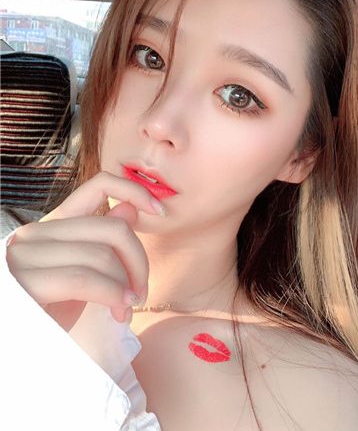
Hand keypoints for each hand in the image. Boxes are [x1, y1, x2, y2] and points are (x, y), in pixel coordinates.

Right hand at [5, 171, 164, 330]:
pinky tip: (119, 312)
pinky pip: (84, 278)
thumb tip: (128, 209)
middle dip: (139, 264)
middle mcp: (37, 231)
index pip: (100, 184)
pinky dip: (112, 295)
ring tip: (125, 310)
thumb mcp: (84, 274)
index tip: (160, 211)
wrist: (21, 350)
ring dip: (126, 287)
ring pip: (102, 255)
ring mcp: (26, 254)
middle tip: (140, 293)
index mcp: (56, 223)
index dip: (135, 191)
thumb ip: (103, 243)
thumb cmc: (52, 311)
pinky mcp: (24, 281)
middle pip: (114, 229)